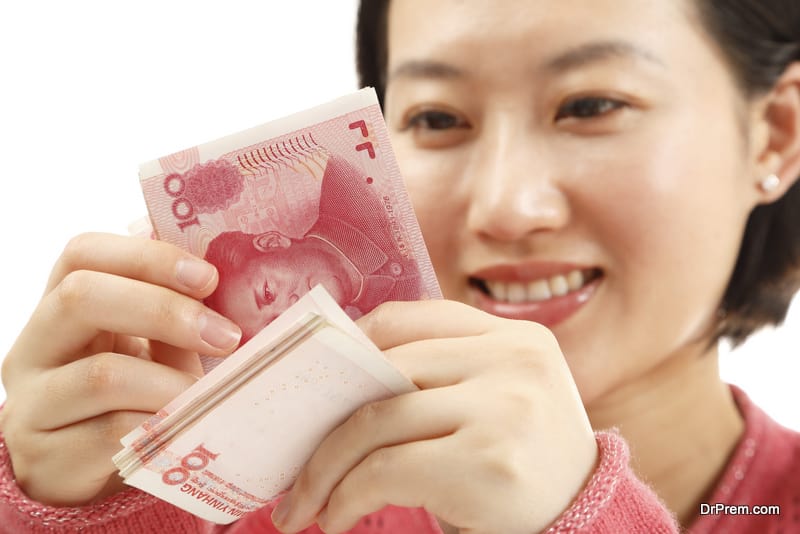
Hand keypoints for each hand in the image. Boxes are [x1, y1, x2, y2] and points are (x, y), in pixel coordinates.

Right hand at [0, 233, 241, 505]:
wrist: (92, 472)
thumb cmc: (134, 396)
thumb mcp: (153, 346)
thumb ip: (177, 313)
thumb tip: (235, 283)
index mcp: (60, 305)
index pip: (83, 253)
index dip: (148, 256)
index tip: (209, 278)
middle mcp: (34, 348)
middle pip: (81, 297)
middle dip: (164, 310)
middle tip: (226, 336)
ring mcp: (32, 404)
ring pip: (101, 374)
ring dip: (173, 382)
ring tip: (209, 393)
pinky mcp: (47, 459)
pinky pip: (113, 433)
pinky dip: (163, 425)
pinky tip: (188, 427)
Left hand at [271, 300, 597, 533]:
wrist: (587, 526)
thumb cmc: (523, 465)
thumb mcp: (496, 403)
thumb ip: (438, 378)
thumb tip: (333, 386)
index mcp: (514, 336)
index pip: (408, 318)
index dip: (348, 345)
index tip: (313, 382)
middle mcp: (514, 360)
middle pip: (384, 370)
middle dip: (324, 419)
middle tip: (291, 456)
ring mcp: (505, 407)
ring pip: (377, 420)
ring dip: (324, 467)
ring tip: (303, 501)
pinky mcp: (489, 461)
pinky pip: (387, 470)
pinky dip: (346, 496)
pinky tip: (337, 517)